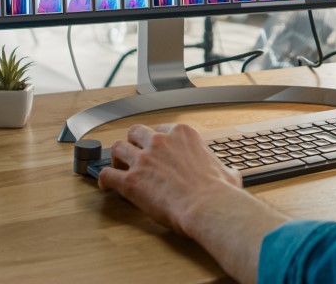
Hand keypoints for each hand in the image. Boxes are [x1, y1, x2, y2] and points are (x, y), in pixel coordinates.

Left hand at [98, 123, 243, 235]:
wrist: (208, 206)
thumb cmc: (219, 192)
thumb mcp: (227, 173)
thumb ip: (224, 169)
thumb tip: (231, 175)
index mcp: (183, 134)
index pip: (162, 129)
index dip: (156, 140)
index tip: (156, 149)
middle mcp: (161, 141)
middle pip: (136, 132)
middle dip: (133, 142)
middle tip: (134, 154)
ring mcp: (144, 159)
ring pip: (118, 148)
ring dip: (116, 157)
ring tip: (117, 167)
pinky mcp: (131, 181)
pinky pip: (106, 174)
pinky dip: (103, 179)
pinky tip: (105, 186)